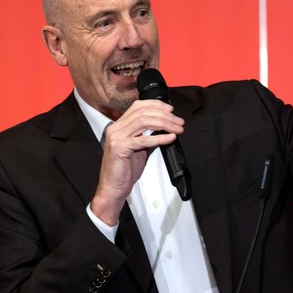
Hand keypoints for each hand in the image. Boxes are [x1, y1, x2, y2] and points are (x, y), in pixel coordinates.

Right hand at [90, 99, 184, 224]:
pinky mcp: (121, 148)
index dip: (156, 105)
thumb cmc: (125, 170)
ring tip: (177, 128)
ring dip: (165, 123)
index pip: (138, 106)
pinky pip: (144, 139)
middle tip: (179, 122)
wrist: (113, 187)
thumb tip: (165, 129)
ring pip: (144, 121)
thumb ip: (148, 136)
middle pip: (143, 112)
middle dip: (165, 115)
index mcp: (119, 126)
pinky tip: (170, 138)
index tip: (170, 110)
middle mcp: (116, 129)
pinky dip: (160, 137)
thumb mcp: (139, 149)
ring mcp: (117, 137)